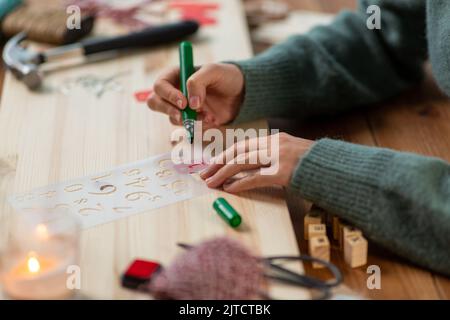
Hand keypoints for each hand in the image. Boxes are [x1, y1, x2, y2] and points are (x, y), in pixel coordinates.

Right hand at [147, 63, 244, 127]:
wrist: (241, 93)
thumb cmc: (226, 76)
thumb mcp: (214, 71)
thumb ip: (198, 82)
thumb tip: (190, 103)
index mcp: (176, 75)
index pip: (160, 85)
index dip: (168, 95)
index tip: (183, 102)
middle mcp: (175, 92)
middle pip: (155, 103)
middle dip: (168, 111)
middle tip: (183, 116)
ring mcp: (182, 108)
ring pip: (172, 118)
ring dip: (189, 120)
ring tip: (208, 115)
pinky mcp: (192, 121)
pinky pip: (188, 128)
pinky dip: (199, 127)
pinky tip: (212, 119)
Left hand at [200, 133, 314, 192]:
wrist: (336, 169)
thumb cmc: (314, 166)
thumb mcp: (292, 155)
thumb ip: (273, 158)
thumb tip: (248, 170)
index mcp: (276, 139)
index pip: (243, 145)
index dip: (225, 154)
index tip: (212, 164)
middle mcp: (275, 144)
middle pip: (238, 151)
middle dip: (218, 162)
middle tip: (204, 174)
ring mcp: (279, 157)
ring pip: (242, 162)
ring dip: (222, 173)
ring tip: (210, 182)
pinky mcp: (283, 172)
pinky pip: (255, 177)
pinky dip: (239, 183)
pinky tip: (228, 189)